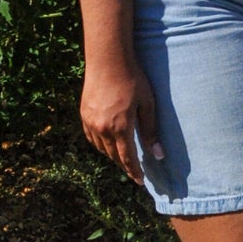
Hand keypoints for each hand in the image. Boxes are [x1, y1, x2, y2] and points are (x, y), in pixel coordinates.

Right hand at [80, 55, 162, 185]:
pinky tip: (107, 143)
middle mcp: (103, 129)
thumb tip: (159, 154)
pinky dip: (100, 144)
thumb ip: (151, 130)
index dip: (134, 172)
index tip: (140, 181)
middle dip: (124, 165)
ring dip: (112, 155)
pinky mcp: (84, 115)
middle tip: (133, 170)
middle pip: (113, 156)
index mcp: (121, 127)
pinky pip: (91, 138)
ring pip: (101, 148)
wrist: (108, 60)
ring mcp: (91, 123)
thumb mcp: (148, 104)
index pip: (127, 158)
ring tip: (123, 157)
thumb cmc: (133, 80)